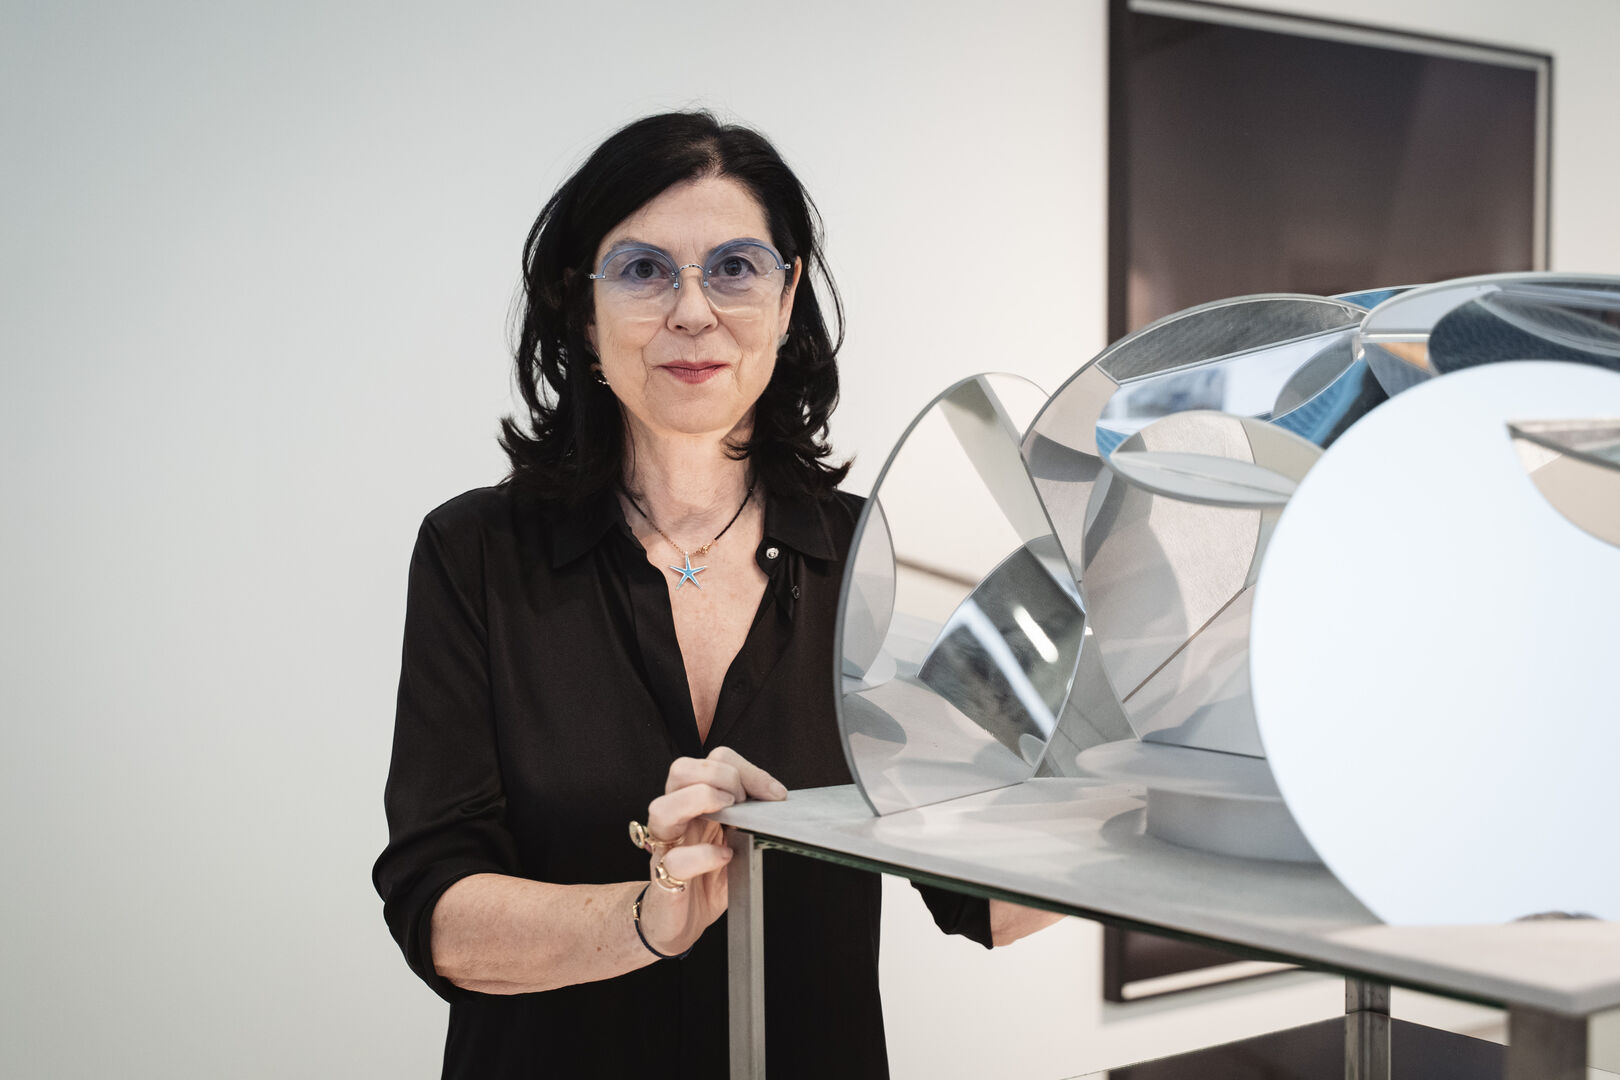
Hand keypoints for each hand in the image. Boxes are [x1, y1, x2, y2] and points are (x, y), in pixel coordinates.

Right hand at [634, 746, 786, 954]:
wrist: (677, 924)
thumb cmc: (704, 879)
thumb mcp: (734, 842)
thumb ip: (747, 819)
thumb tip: (779, 802)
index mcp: (695, 804)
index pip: (712, 761)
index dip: (746, 769)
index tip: (774, 793)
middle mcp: (676, 819)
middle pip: (680, 770)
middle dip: (719, 776)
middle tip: (743, 800)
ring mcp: (666, 847)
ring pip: (662, 808)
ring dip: (700, 801)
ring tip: (729, 813)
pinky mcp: (665, 879)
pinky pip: (675, 860)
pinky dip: (703, 855)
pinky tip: (725, 857)